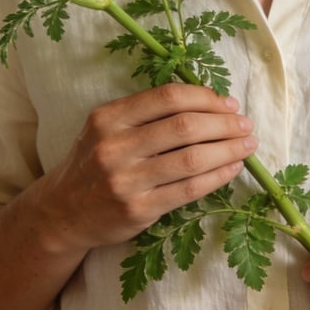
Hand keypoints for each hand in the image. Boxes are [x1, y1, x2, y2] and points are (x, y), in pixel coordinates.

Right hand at [38, 83, 256, 251]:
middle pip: (184, 126)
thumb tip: (211, 103)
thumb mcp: (106, 129)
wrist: (62, 212)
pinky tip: (232, 168)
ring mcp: (125, 180)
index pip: (168, 97)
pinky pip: (189, 189)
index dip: (205, 97)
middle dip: (224, 124)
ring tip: (247, 146)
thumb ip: (146, 114)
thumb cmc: (95, 164)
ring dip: (228, 150)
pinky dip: (218, 176)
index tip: (228, 104)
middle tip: (246, 125)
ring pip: (192, 158)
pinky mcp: (138, 210)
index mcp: (108, 118)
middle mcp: (114, 146)